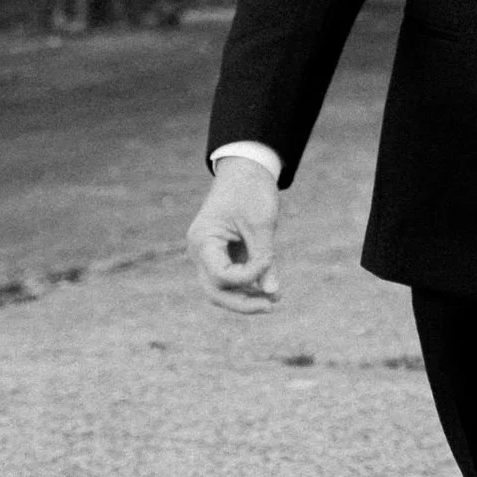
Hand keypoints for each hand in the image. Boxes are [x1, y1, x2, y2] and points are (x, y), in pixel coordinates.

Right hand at [186, 155, 282, 313]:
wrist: (246, 169)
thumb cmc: (251, 191)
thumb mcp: (261, 223)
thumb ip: (265, 259)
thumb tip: (273, 292)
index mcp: (203, 241)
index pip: (220, 276)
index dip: (247, 276)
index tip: (270, 257)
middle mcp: (200, 251)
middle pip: (215, 291)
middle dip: (242, 303)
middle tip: (271, 307)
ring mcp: (208, 254)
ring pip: (221, 288)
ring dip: (247, 296)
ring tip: (276, 300)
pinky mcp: (220, 254)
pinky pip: (230, 277)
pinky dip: (248, 284)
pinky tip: (270, 290)